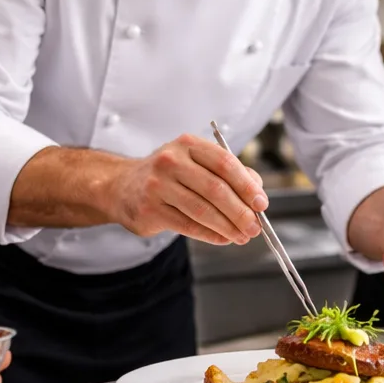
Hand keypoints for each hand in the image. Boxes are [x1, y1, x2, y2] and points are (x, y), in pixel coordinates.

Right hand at [109, 134, 267, 245]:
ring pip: (202, 210)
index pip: (225, 163)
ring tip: (242, 236)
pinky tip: (223, 239)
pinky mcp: (150, 209)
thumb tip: (257, 194)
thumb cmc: (168, 175)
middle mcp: (171, 160)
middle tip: (255, 226)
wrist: (122, 186)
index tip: (261, 203)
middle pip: (215, 189)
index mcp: (188, 144)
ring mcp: (158, 185)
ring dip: (228, 227)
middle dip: (240, 211)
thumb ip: (227, 173)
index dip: (246, 185)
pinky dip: (210, 235)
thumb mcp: (194, 163)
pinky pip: (188, 225)